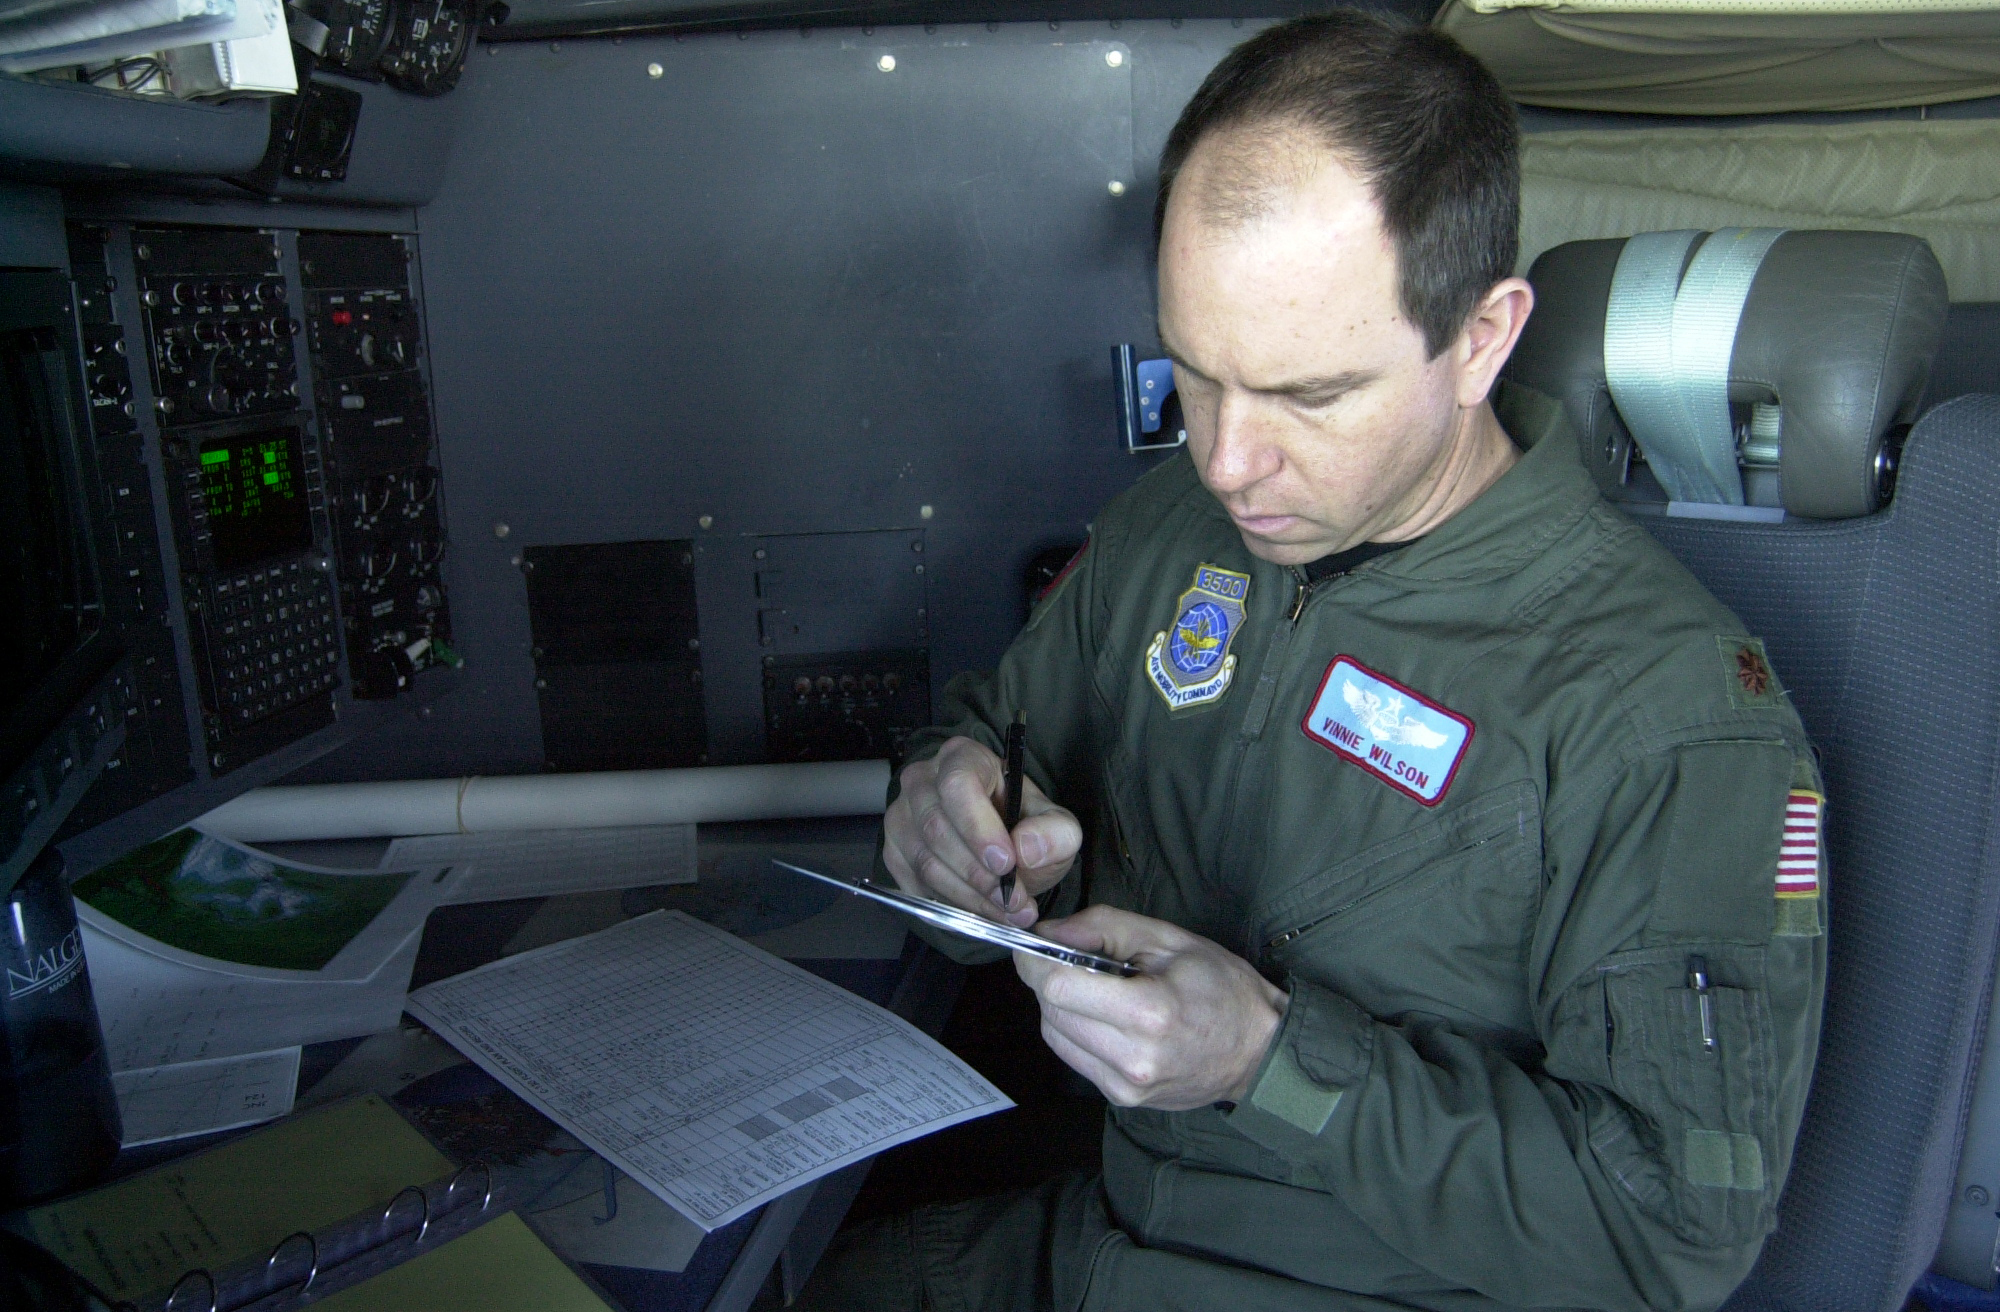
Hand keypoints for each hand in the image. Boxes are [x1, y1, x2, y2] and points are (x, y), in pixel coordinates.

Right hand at [882, 735, 1080, 926]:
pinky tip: (982, 912)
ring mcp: (902, 818)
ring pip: (925, 863)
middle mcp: (922, 782)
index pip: (958, 785)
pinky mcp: (894, 854)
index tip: (1006, 862)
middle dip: (979, 874)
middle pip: (937, 828)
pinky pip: (916, 886)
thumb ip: (1055, 834)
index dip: (979, 827)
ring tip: (1007, 912)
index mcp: (962, 758)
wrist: (1002, 847)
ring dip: (969, 896)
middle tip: (1015, 901)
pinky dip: (951, 907)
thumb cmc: (1024, 825)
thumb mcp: (1057, 825)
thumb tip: (1026, 849)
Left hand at [1014, 906, 1286, 1109]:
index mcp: (1149, 1013)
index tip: (1035, 943)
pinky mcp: (1122, 1099)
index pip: (1058, 987)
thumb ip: (1103, 927)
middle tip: (1068, 958)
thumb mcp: (1168, 938)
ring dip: (1059, 1005)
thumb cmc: (1221, 987)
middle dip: (1046, 979)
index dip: (1035, 961)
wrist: (1257, 1050)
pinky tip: (1103, 1015)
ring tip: (1093, 987)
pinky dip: (1074, 1029)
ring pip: (1055, 1035)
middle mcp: (1133, 1058)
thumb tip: (1048, 931)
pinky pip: (1074, 1056)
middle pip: (1051, 1011)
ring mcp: (1126, 1086)